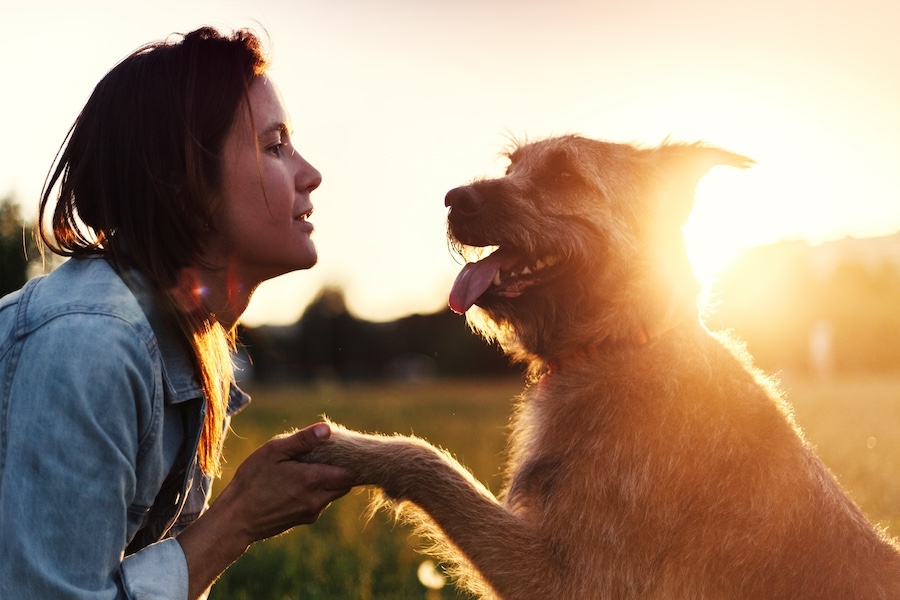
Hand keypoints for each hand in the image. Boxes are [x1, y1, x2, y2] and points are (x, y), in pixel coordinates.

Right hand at [216, 422, 353, 541]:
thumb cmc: (252, 481)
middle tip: (324, 456)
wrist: (236, 519)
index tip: (337, 449)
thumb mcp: (273, 452)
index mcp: (313, 480)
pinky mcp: (304, 520)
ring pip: (332, 494)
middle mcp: (317, 499)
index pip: (349, 472)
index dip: (347, 460)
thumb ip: (303, 440)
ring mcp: (311, 512)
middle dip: (339, 470)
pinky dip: (316, 492)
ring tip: (307, 468)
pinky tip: (296, 484)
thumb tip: (328, 429)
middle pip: (345, 484)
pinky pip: (320, 503)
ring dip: (327, 482)